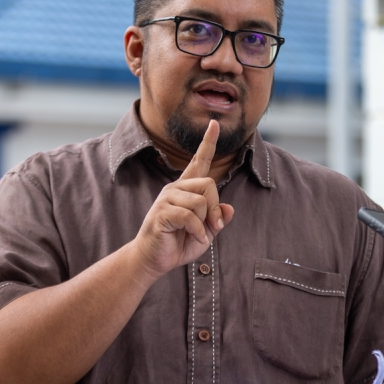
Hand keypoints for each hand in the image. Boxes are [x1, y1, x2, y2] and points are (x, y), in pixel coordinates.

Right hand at [132, 120, 234, 275]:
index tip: (215, 123)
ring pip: (200, 201)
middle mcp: (176, 188)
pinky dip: (197, 230)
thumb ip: (217, 219)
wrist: (154, 260)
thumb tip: (230, 209)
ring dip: (205, 222)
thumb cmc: (178, 243)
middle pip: (208, 184)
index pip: (199, 160)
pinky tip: (192, 237)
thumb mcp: (205, 232)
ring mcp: (166, 198)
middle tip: (214, 226)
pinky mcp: (161, 212)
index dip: (208, 143)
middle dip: (216, 207)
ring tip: (198, 234)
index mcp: (186, 188)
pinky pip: (189, 216)